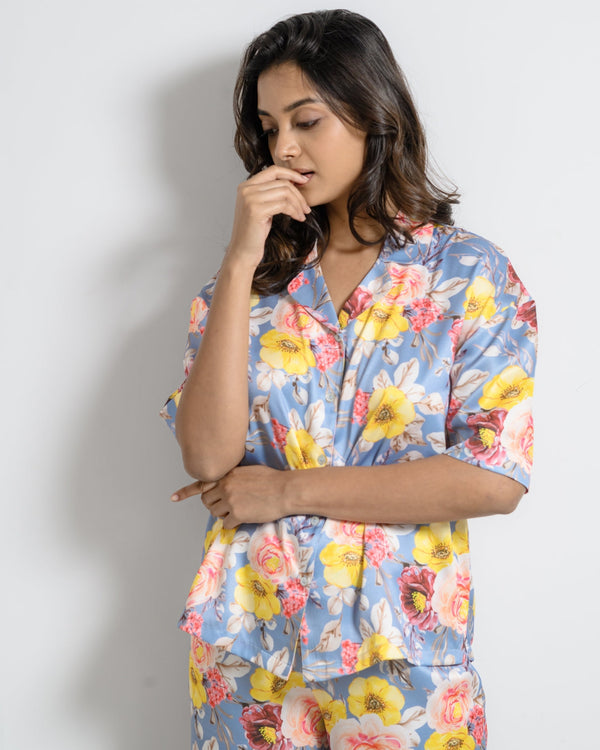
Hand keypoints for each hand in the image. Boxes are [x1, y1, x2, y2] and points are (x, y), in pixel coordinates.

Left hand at [170, 465, 289, 527]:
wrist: (286, 490)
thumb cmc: (273, 480)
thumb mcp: (249, 471)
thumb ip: (234, 477)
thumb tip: (227, 486)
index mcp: (228, 474)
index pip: (202, 483)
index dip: (186, 492)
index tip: (173, 498)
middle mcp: (225, 485)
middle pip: (207, 500)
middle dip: (214, 504)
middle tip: (227, 506)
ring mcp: (230, 500)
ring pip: (215, 512)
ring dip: (224, 514)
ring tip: (239, 510)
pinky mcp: (237, 513)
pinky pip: (226, 523)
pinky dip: (233, 523)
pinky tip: (245, 517)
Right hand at [225, 166, 310, 268]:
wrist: (243, 252)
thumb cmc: (254, 233)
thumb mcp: (261, 208)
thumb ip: (270, 193)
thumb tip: (292, 182)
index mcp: (246, 186)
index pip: (273, 170)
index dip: (291, 174)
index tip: (303, 181)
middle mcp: (246, 189)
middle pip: (282, 182)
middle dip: (299, 195)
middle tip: (306, 208)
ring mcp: (250, 199)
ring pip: (285, 192)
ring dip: (298, 204)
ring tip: (303, 215)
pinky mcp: (256, 210)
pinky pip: (284, 205)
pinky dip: (295, 211)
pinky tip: (299, 218)